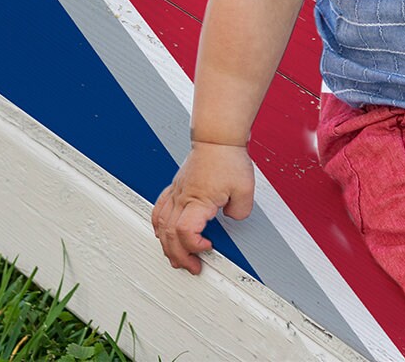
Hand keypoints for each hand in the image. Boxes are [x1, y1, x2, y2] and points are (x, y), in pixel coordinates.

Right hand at [151, 142, 254, 273]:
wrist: (218, 138)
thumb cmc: (228, 158)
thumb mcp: (245, 189)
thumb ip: (240, 212)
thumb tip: (231, 219)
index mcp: (197, 201)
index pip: (185, 233)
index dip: (194, 247)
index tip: (208, 248)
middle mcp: (182, 199)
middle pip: (169, 236)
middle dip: (179, 256)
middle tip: (193, 266)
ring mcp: (176, 193)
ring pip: (161, 226)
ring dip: (167, 246)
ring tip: (177, 258)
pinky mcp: (176, 187)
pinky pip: (159, 210)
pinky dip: (158, 227)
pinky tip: (163, 234)